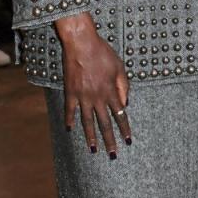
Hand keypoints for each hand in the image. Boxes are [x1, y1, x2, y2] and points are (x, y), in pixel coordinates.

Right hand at [55, 13, 131, 156]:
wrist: (81, 43)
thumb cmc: (103, 53)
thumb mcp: (120, 67)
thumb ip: (124, 87)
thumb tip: (126, 104)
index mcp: (111, 92)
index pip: (120, 115)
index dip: (124, 129)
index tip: (128, 141)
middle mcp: (98, 97)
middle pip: (105, 123)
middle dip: (109, 140)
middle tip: (113, 154)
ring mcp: (83, 96)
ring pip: (87, 121)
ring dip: (91, 136)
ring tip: (93, 149)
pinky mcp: (70, 92)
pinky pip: (70, 109)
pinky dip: (70, 120)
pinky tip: (70, 129)